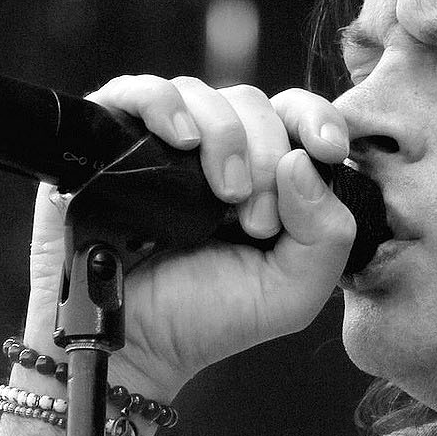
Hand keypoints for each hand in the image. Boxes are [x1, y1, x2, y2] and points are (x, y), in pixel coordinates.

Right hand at [17, 76, 354, 403]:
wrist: (130, 345)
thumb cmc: (207, 318)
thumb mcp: (293, 292)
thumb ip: (327, 234)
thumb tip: (302, 161)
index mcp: (262, 173)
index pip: (295, 114)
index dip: (316, 119)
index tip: (327, 149)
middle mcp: (211, 148)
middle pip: (250, 103)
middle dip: (265, 156)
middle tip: (255, 220)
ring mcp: (159, 141)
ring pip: (201, 94)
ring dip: (223, 138)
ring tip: (221, 197)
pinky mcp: (109, 139)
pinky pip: (136, 91)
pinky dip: (163, 105)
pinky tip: (179, 141)